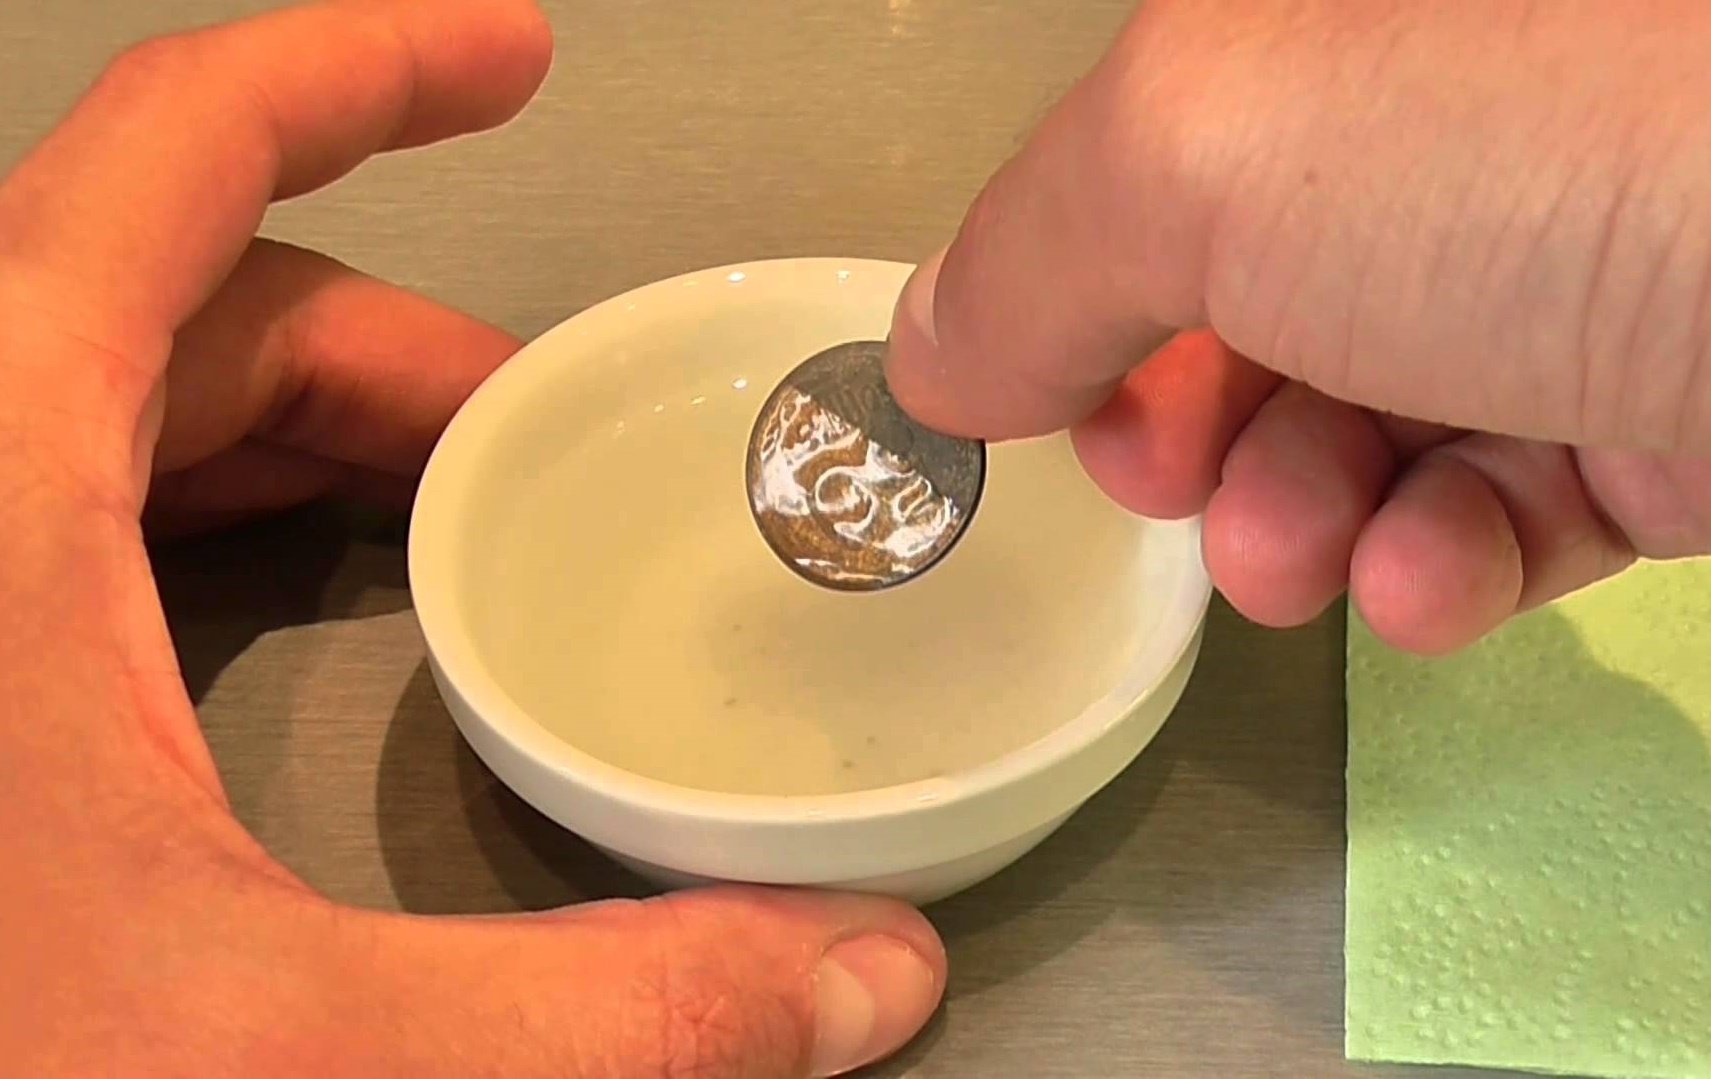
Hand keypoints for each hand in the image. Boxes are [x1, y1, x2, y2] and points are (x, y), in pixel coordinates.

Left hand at [0, 2, 941, 1074]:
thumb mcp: (281, 1058)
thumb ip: (601, 1015)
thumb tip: (862, 976)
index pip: (172, 159)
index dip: (363, 68)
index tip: (508, 54)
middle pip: (175, 290)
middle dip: (392, 334)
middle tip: (548, 423)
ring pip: (104, 387)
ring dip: (296, 411)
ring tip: (447, 495)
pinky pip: (57, 490)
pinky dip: (195, 494)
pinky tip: (281, 585)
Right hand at [884, 0, 1710, 654]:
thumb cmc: (1536, 147)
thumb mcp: (1198, 150)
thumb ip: (1033, 252)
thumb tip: (929, 352)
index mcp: (1335, 39)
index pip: (1162, 176)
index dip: (1087, 300)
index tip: (1056, 410)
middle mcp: (1457, 139)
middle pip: (1262, 312)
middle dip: (1192, 430)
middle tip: (1180, 488)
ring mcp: (1573, 273)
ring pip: (1376, 424)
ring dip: (1304, 514)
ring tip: (1311, 553)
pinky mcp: (1672, 407)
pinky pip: (1517, 500)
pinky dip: (1447, 559)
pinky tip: (1432, 577)